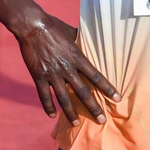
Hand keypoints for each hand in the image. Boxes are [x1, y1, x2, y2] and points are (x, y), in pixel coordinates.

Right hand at [14, 11, 119, 126]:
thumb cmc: (53, 26)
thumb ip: (81, 40)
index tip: (117, 98)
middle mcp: (67, 68)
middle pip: (83, 92)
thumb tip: (89, 39)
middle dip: (93, 107)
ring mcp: (52, 74)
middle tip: (102, 120)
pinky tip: (52, 116)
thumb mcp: (72, 32)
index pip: (96, 76)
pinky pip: (44, 95)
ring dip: (71, 112)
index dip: (107, 88)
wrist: (32, 26)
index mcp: (77, 57)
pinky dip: (48, 106)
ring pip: (64, 98)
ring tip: (77, 123)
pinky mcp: (38, 76)